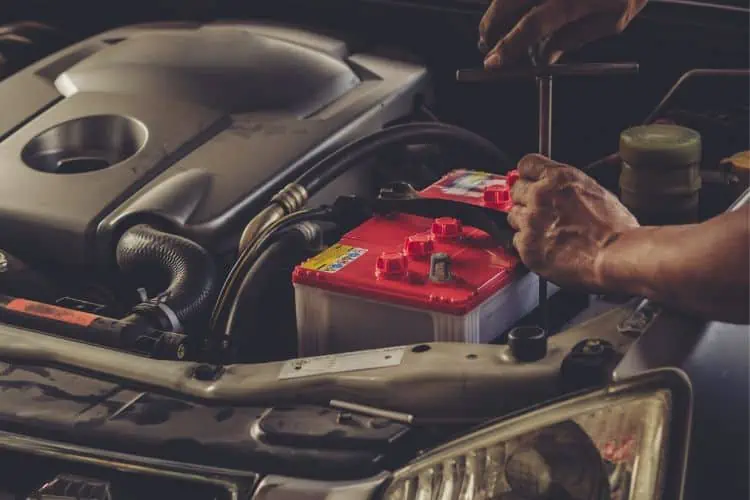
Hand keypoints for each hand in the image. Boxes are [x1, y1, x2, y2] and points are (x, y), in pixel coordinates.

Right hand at [479, 0, 647, 67]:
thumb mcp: (612, 20)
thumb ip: (575, 38)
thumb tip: (546, 56)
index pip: (532, 25)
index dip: (509, 46)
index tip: (493, 63)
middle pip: (509, 2)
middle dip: (491, 26)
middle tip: (488, 46)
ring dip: (496, 11)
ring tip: (497, 29)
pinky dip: (509, 2)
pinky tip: (512, 10)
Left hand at [508, 154, 638, 289]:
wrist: (617, 256)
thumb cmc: (615, 228)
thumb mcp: (595, 190)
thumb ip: (567, 186)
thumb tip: (556, 188)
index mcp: (558, 178)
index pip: (526, 165)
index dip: (528, 175)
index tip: (530, 182)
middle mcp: (540, 196)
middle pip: (516, 190)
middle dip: (526, 199)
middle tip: (541, 212)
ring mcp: (531, 221)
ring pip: (513, 216)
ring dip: (524, 223)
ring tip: (546, 232)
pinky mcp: (527, 246)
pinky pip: (516, 240)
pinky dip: (527, 244)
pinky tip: (545, 247)